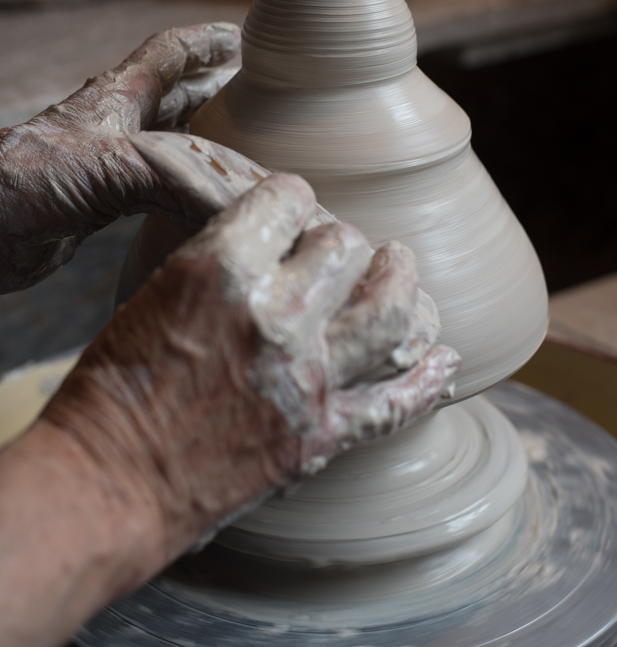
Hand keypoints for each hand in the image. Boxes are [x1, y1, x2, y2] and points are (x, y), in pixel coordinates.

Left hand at [0, 22, 239, 292]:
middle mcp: (115, 124)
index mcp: (117, 98)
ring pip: (169, 139)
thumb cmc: (26, 179)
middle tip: (256, 93)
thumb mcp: (108, 167)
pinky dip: (186, 181)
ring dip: (205, 136)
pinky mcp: (101, 201)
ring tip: (244, 140)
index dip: (206, 42)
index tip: (241, 37)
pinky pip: (157, 182)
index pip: (168, 53)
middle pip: (175, 94)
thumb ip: (173, 178)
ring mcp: (107, 162)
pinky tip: (203, 193)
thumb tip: (233, 200)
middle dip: (215, 89)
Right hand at [43, 173, 459, 565]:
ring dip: (403, 286)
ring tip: (400, 271)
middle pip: (347, 247)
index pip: (290, 198)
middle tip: (337, 250)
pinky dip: (429, 380)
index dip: (292, 199)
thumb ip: (226, 260)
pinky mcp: (322, 434)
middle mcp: (277, 316)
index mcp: (223, 268)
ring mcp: (308, 378)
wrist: (108, 483)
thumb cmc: (114, 387)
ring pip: (393, 313)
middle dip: (341, 241)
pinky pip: (399, 403)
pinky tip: (444, 359)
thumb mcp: (158, 292)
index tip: (292, 210)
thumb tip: (275, 241)